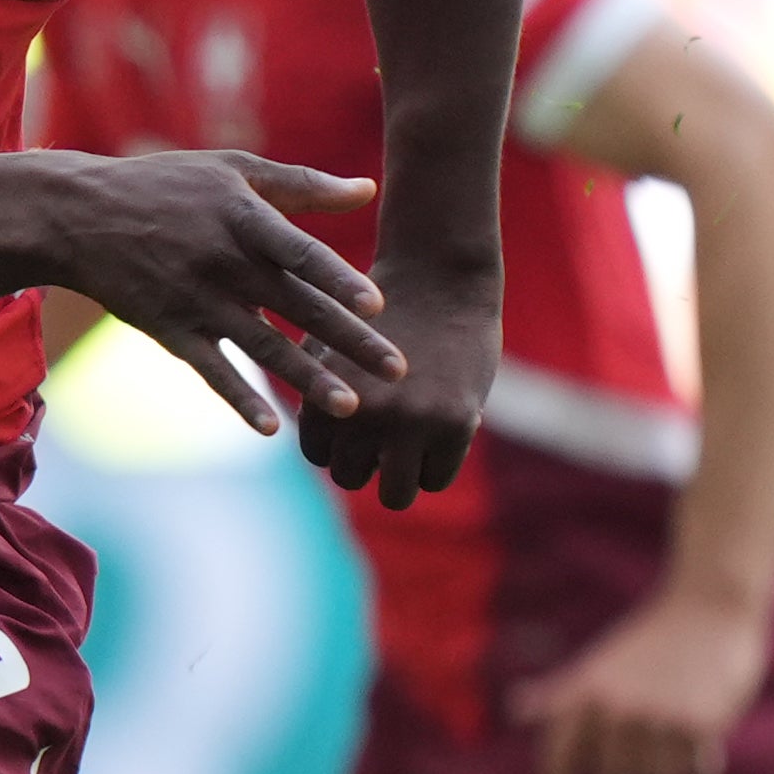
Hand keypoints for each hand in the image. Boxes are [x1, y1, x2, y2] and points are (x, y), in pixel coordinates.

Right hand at [47, 150, 408, 441]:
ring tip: (350, 407)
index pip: (300, 254)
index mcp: (244, 219)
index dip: (338, 280)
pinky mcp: (169, 330)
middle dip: (349, 341)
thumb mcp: (232, 169)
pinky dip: (238, 398)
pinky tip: (270, 428)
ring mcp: (195, 301)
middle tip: (397, 370)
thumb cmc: (164, 185)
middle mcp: (223, 264)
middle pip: (296, 308)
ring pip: (262, 346)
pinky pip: (210, 370)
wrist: (76, 217)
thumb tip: (368, 191)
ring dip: (306, 379)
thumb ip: (301, 184)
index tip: (377, 305)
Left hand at [295, 257, 491, 509]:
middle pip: (350, 478)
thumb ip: (321, 398)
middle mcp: (361, 415)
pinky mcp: (454, 424)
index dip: (338, 445)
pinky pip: (436, 479)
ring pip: (395, 494)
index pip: (318, 455)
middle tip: (386, 439)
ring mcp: (410, 423)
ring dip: (401, 477)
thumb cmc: (382, 314)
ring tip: (412, 447)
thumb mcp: (330, 349)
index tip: (357, 427)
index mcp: (326, 396)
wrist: (439, 279)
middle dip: (367, 464)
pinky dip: (436, 468)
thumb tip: (324, 459)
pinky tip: (441, 438)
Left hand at [506, 582, 770, 773]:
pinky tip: (701, 749)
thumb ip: (561, 691)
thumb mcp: (598, 662)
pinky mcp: (698, 724)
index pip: (558, 757)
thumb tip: (518, 708)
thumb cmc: (651, 639)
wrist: (710, 608)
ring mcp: (655, 717)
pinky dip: (697, 770)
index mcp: (582, 693)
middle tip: (648, 755)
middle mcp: (614, 708)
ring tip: (675, 745)